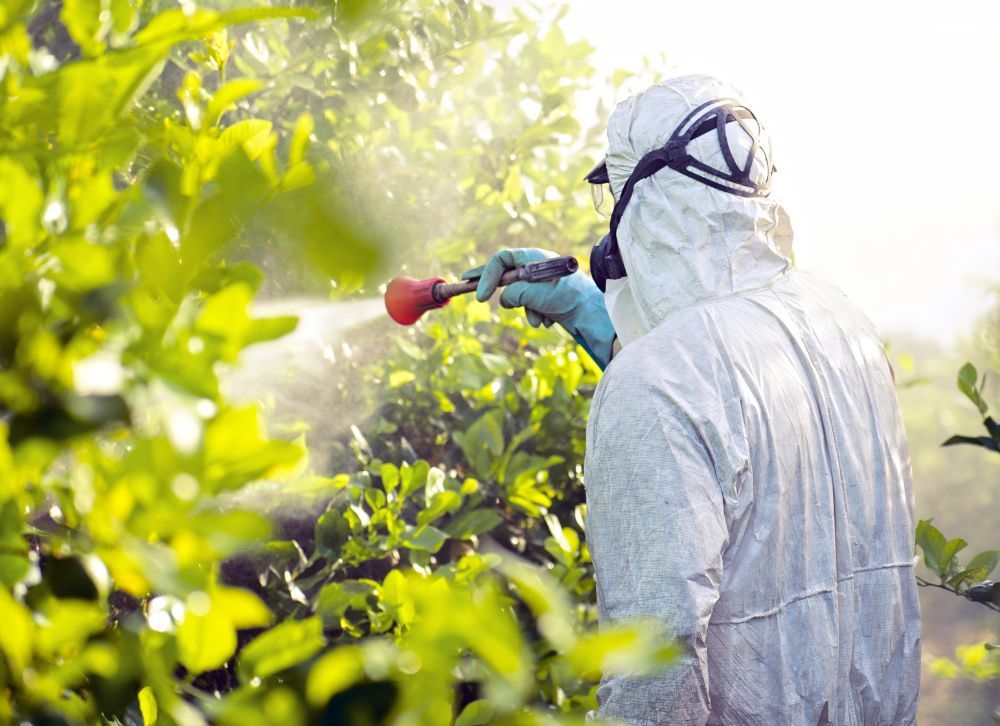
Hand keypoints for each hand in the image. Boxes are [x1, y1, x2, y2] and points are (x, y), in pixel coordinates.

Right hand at [461, 248, 615, 367]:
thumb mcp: (533, 293)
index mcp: (534, 258)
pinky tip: (550, 319)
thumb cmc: (567, 296)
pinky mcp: (548, 298)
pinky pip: (531, 307)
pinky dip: (537, 315)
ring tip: (541, 316)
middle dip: (493, 285)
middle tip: (468, 285)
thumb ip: (512, 294)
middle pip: (506, 274)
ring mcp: (542, 283)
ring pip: (519, 297)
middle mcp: (537, 268)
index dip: (487, 275)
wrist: (592, 313)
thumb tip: (504, 300)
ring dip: (526, 310)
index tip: (479, 295)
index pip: (502, 259)